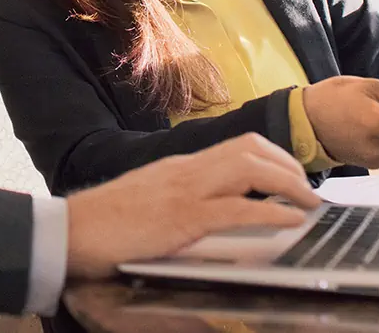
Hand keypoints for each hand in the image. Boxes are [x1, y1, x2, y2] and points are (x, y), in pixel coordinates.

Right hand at [64, 133, 321, 278]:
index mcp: (179, 167)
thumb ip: (177, 201)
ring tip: (308, 204)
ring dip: (289, 183)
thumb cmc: (103, 225)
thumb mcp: (147, 203)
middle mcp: (185, 170)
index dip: (273, 157)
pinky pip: (237, 208)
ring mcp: (184, 192)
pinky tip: (290, 222)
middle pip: (250, 148)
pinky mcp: (182, 219)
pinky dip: (271, 213)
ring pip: (250, 168)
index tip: (292, 176)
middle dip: (288, 166)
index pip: (236, 146)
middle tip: (309, 191)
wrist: (69, 233)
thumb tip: (208, 214)